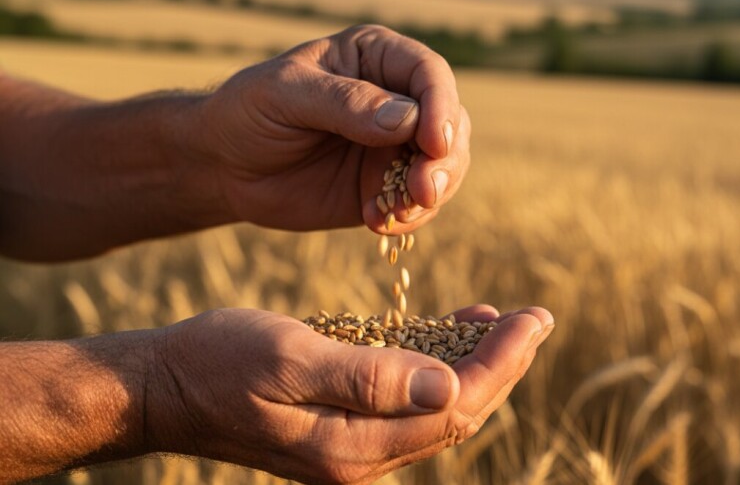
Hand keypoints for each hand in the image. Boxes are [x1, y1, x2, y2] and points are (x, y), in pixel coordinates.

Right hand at [146, 305, 552, 483]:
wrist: (166, 385)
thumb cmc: (218, 364)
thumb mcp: (290, 359)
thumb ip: (368, 379)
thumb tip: (449, 388)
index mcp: (354, 447)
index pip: (456, 409)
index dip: (502, 363)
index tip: (534, 320)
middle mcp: (362, 456)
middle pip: (457, 413)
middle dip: (503, 364)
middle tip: (538, 318)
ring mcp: (352, 443)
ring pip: (437, 407)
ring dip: (476, 363)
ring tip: (507, 321)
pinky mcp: (342, 422)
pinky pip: (407, 397)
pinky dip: (437, 362)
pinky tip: (453, 330)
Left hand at [189, 25, 469, 234]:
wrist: (224, 167)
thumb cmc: (248, 112)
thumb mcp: (286, 95)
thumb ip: (345, 103)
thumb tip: (408, 119)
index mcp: (377, 59)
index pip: (429, 75)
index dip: (441, 107)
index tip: (433, 143)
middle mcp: (397, 100)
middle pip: (451, 124)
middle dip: (444, 160)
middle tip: (421, 190)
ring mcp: (395, 146)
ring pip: (445, 167)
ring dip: (432, 193)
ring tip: (397, 212)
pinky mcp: (386, 188)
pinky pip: (418, 204)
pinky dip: (409, 218)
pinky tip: (377, 224)